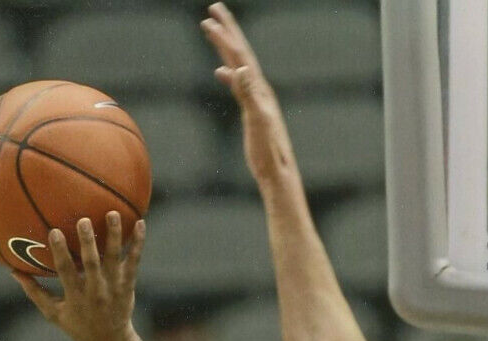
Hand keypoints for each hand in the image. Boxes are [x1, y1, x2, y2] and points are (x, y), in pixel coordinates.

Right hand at [15, 212, 144, 340]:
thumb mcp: (54, 314)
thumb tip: (13, 271)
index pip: (66, 272)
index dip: (60, 253)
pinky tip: (141, 223)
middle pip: (93, 264)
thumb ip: (35, 292)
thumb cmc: (79, 326)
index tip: (54, 232)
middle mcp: (97, 291)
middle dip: (88, 243)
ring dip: (115, 235)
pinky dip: (138, 243)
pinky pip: (134, 261)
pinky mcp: (128, 284)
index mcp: (77, 297)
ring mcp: (114, 286)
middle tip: (84, 220)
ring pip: (115, 258)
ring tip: (113, 213)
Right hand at [201, 3, 294, 192]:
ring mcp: (258, 100)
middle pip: (242, 53)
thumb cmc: (268, 154)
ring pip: (239, 65)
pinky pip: (238, 84)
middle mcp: (261, 91)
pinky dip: (229, 74)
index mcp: (260, 90)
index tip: (209, 19)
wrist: (278, 175)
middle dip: (229, 30)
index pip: (240, 56)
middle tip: (214, 8)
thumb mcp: (257, 122)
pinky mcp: (254, 112)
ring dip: (226, 47)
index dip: (225, 36)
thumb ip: (249, 94)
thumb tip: (240, 68)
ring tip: (215, 32)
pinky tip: (220, 73)